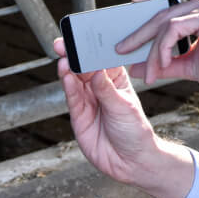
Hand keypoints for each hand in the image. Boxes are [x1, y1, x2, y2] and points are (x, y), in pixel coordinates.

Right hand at [54, 38, 193, 197]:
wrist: (132, 162)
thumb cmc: (135, 131)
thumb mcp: (124, 107)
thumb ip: (106, 91)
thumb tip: (95, 72)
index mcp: (116, 79)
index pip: (102, 59)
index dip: (92, 47)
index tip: (83, 35)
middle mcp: (100, 88)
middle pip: (84, 67)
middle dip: (73, 55)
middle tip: (64, 43)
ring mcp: (88, 101)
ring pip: (75, 81)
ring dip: (68, 69)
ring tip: (64, 58)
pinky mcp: (79, 116)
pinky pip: (72, 98)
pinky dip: (67, 86)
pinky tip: (65, 75)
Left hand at [118, 0, 198, 103]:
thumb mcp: (192, 64)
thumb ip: (166, 61)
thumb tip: (136, 66)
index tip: (137, 3)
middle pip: (162, 4)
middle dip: (139, 29)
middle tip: (121, 48)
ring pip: (165, 21)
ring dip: (150, 48)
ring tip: (147, 72)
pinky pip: (174, 29)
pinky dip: (161, 49)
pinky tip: (161, 66)